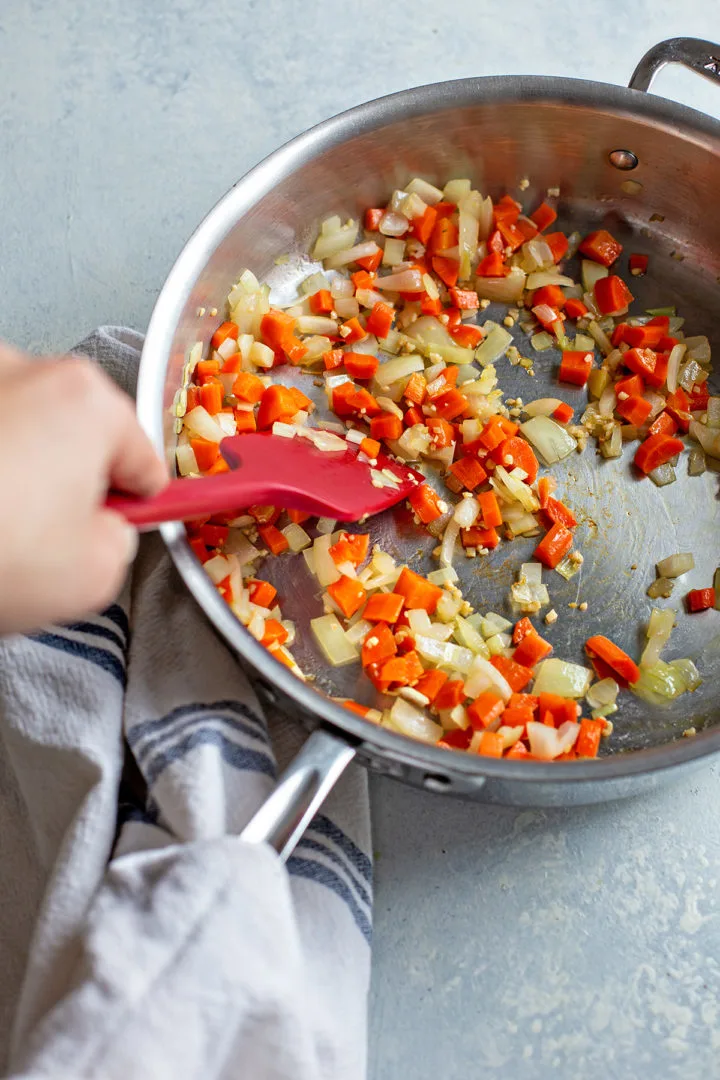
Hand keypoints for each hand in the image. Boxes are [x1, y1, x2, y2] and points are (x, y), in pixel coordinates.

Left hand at [0, 342, 166, 633]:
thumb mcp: (93, 576)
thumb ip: (120, 542)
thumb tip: (103, 531)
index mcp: (84, 401)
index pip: (141, 455)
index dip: (138, 499)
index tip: (128, 519)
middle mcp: (21, 368)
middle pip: (74, 430)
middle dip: (67, 479)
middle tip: (47, 538)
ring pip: (15, 428)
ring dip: (13, 468)